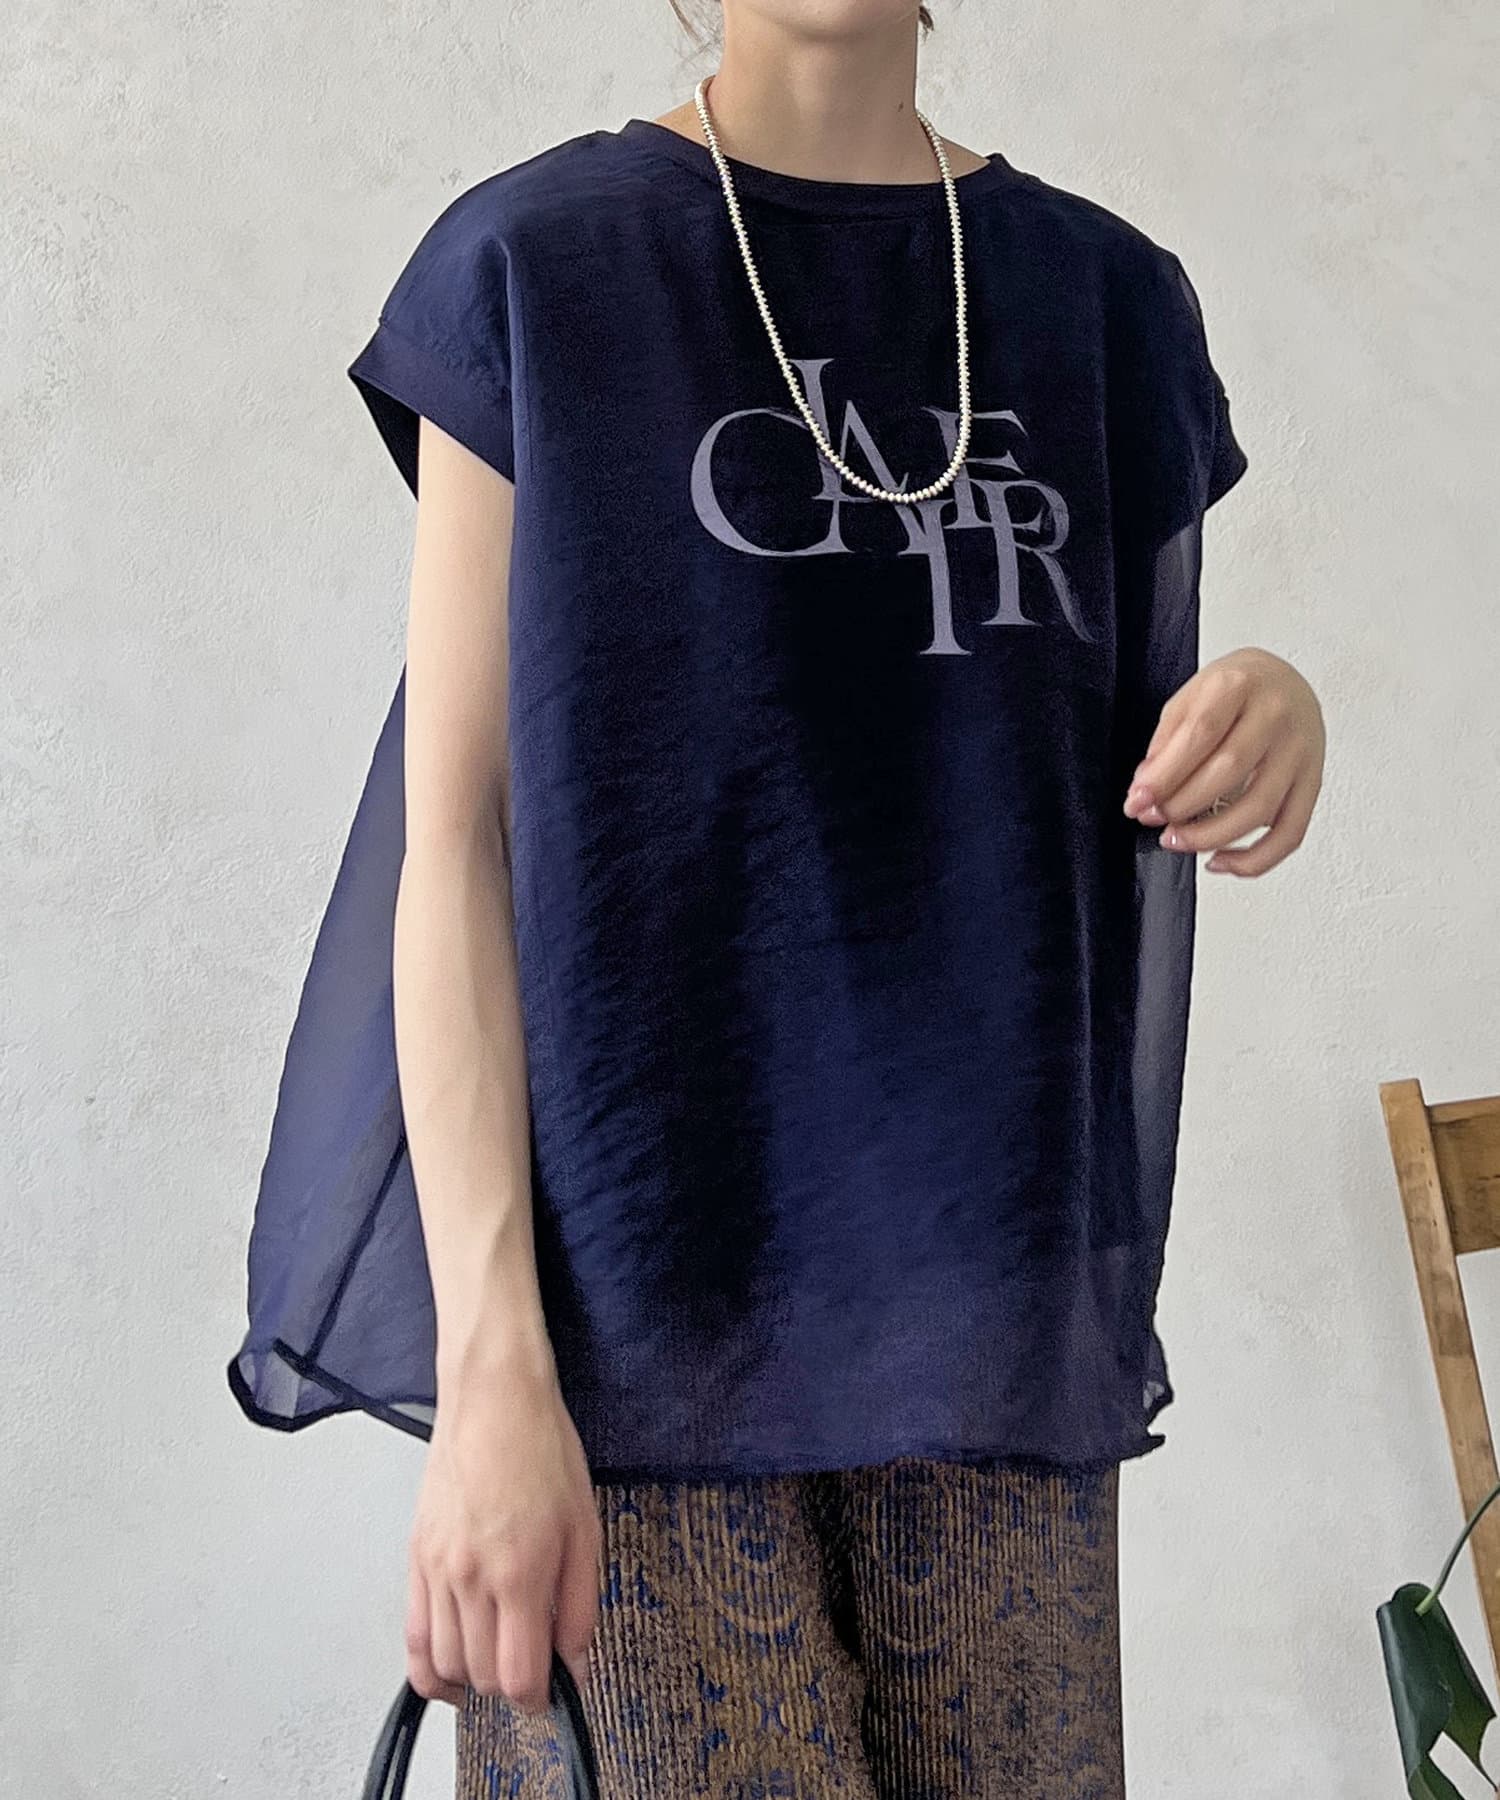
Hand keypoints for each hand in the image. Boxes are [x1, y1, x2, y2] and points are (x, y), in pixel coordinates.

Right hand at [405, 1334, 600, 1711]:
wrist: (493, 1400)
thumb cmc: (542, 1449)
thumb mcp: (585, 1526)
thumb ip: (581, 1604)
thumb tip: (576, 1661)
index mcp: (520, 1572)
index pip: (519, 1675)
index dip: (539, 1700)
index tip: (552, 1694)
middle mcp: (471, 1578)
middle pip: (482, 1675)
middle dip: (511, 1686)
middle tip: (533, 1670)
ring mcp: (437, 1570)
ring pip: (445, 1663)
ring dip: (472, 1678)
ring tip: (497, 1663)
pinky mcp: (415, 1558)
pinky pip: (412, 1635)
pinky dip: (429, 1666)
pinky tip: (450, 1671)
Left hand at [1122, 646, 1324, 876]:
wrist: (1285, 679)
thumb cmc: (1234, 691)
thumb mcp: (1190, 699)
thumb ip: (1166, 743)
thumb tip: (1145, 792)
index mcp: (1240, 685)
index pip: (1200, 734)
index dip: (1165, 775)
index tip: (1138, 801)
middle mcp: (1276, 715)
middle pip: (1228, 772)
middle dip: (1181, 806)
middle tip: (1154, 818)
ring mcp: (1300, 751)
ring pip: (1259, 808)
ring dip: (1211, 836)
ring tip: (1178, 839)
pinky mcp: (1313, 782)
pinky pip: (1290, 833)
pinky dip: (1255, 859)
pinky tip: (1221, 860)